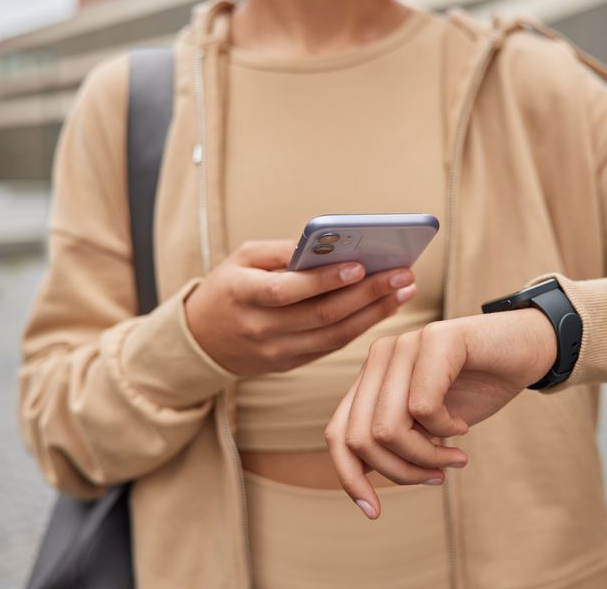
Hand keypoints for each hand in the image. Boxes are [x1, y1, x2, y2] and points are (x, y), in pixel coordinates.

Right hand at [184, 239, 416, 375]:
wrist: (202, 341)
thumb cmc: (228, 288)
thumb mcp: (242, 259)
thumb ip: (282, 251)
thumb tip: (329, 243)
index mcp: (243, 295)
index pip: (288, 290)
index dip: (325, 280)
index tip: (360, 264)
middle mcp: (261, 329)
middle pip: (322, 314)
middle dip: (368, 294)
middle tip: (403, 275)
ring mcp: (277, 352)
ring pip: (334, 335)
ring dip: (374, 313)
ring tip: (404, 291)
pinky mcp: (291, 364)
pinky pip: (332, 346)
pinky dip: (361, 326)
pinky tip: (383, 308)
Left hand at [324, 308, 555, 518]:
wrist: (527, 349)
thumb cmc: (476, 388)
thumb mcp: (427, 426)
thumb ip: (394, 443)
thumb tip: (361, 486)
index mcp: (372, 376)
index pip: (338, 433)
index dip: (349, 477)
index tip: (374, 512)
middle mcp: (381, 356)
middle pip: (360, 438)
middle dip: (400, 471)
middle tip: (437, 475)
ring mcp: (405, 343)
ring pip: (388, 428)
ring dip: (425, 456)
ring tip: (454, 456)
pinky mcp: (435, 338)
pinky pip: (422, 407)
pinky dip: (445, 430)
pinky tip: (462, 426)